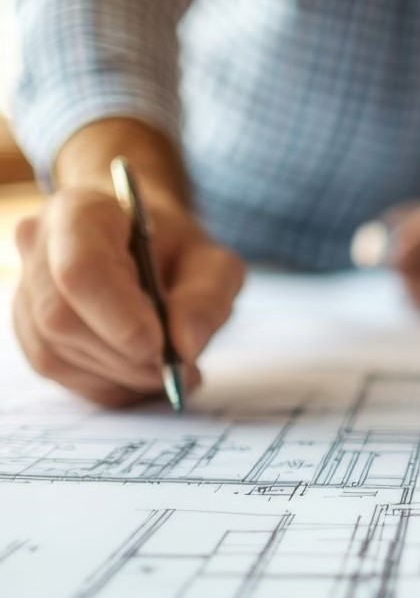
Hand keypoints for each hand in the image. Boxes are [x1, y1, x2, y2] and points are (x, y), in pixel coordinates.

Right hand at [12, 189, 244, 407]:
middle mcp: (39, 246)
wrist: (145, 246)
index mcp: (82, 213)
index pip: (80, 270)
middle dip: (125, 356)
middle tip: (175, 365)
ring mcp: (26, 290)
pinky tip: (140, 371)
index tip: (160, 347)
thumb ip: (209, 298)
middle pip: (62, 318)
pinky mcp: (29, 330)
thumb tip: (185, 347)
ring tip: (165, 366)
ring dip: (122, 374)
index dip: (118, 318)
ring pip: (57, 352)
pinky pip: (61, 373)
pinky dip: (110, 384)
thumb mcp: (214, 263)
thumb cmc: (176, 250)